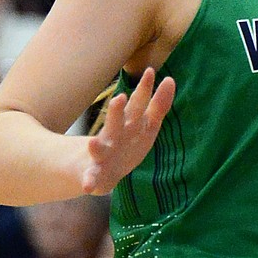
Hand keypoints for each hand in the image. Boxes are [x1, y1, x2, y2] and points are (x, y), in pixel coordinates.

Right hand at [82, 67, 175, 195]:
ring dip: (95, 147)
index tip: (150, 71)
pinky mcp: (94, 173)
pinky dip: (89, 181)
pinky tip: (87, 185)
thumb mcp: (145, 125)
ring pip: (99, 148)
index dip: (144, 90)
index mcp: (128, 123)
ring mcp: (102, 154)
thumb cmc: (126, 142)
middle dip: (117, 112)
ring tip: (93, 142)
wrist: (98, 172)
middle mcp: (113, 135)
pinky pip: (91, 178)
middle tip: (120, 98)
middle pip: (116, 123)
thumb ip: (158, 105)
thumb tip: (170, 80)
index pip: (137, 105)